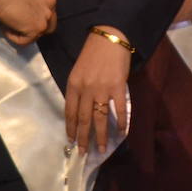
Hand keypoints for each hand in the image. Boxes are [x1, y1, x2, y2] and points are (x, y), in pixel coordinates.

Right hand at [0, 0, 55, 44]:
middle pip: (48, 23)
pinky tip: (4, 25)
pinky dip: (13, 37)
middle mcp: (50, 1)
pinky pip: (25, 41)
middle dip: (34, 27)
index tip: (19, 14)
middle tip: (17, 25)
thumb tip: (21, 10)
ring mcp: (45, 16)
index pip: (44, 7)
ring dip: (21, 31)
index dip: (32, 14)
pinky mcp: (38, 27)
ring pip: (36, 34)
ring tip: (6, 22)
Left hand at [64, 26, 131, 152]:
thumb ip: (78, 89)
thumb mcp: (78, 70)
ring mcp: (102, 89)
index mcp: (73, 84)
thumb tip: (80, 110)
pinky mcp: (118, 87)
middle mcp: (86, 89)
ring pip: (100, 118)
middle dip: (83, 138)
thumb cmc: (93, 53)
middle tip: (84, 153)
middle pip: (83, 119)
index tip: (71, 141)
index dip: (70, 128)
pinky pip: (119, 109)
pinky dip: (121, 122)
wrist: (109, 37)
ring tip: (101, 149)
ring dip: (100, 136)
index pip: (69, 112)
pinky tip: (122, 132)